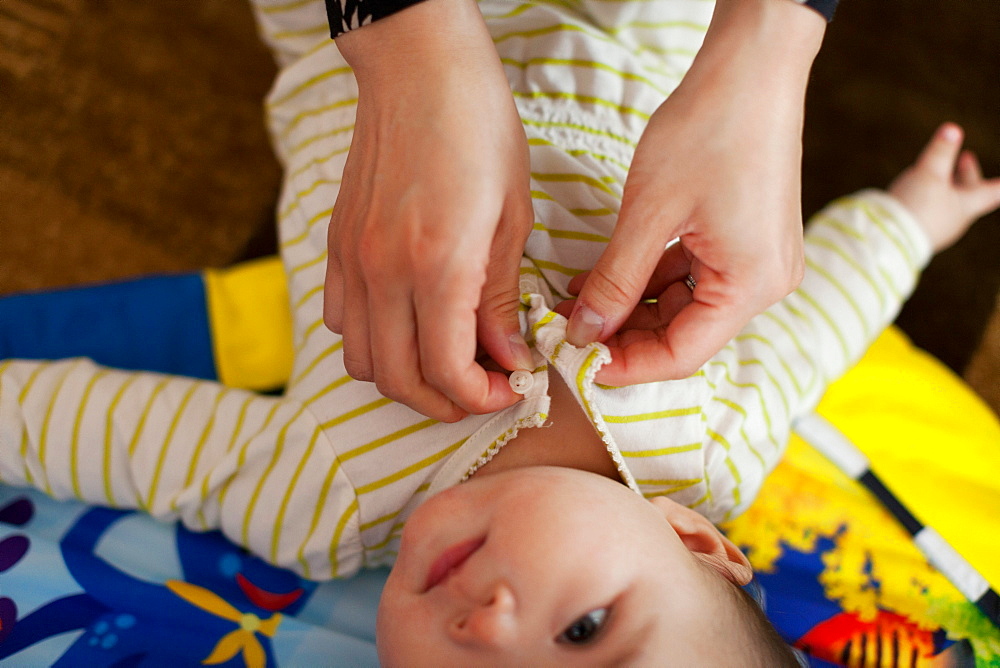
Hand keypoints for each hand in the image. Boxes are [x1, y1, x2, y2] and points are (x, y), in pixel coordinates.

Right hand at [327, 0, 534, 421]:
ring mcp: (352, 259)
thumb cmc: (478, 129)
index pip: (446, 370)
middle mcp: (383, 271)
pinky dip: (373, 341)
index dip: (480, 398)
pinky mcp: (337, 245)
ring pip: (362, 359)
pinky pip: (340, 320)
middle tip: (480, 392)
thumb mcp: (512, 217)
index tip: (510, 389)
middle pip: (398, 379)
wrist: (419, 68)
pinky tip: (409, 323)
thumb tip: (507, 356)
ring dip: (405, 377)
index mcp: (438, 264)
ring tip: (446, 362)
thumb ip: (501, 298)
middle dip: (443, 403)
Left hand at [560, 0, 823, 385]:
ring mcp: (757, 262)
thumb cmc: (710, 129)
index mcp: (752, 285)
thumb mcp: (649, 212)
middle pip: (683, 333)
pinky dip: (648, 279)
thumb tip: (584, 330)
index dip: (626, 365)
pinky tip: (602, 278)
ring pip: (682, 305)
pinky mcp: (744, 241)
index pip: (682, 355)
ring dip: (630, 306)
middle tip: (567, 331)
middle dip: (623, 335)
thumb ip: (615, 281)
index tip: (577, 362)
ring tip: (574, 304)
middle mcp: (764, 283)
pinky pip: (691, 276)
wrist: (751, 67)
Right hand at [889, 123, 999, 251]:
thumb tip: (953, 128)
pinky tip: (915, 197)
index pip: (995, 191)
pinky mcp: (919, 238)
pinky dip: (929, 202)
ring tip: (937, 174)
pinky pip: (930, 216)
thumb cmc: (915, 207)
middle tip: (966, 156)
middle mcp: (957, 220)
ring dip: (947, 188)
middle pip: (970, 194)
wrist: (888, 242)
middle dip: (967, 174)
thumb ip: (940, 152)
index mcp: (967, 205)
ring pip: (949, 205)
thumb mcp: (928, 173)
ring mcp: (938, 231)